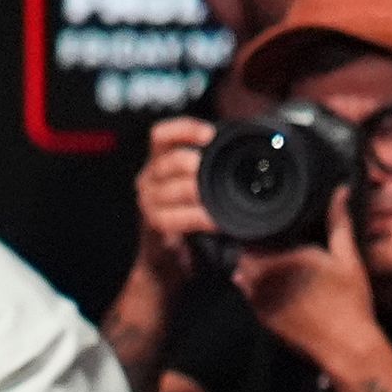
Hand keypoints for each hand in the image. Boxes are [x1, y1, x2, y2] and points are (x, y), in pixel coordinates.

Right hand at [130, 116, 215, 285]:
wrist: (165, 262)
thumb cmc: (186, 221)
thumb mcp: (194, 188)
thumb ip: (206, 168)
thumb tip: (243, 150)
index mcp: (157, 164)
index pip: (161, 135)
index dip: (184, 129)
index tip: (210, 134)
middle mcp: (148, 180)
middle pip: (170, 160)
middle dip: (197, 164)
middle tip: (217, 171)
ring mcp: (148, 203)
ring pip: (177, 188)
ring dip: (203, 193)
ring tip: (221, 198)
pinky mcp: (153, 225)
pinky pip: (178, 217)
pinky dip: (201, 217)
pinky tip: (216, 221)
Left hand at [233, 186, 378, 372]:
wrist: (346, 346)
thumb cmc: (350, 301)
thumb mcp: (347, 257)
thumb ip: (339, 222)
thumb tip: (340, 191)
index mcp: (276, 259)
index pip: (253, 235)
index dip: (264, 229)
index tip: (280, 229)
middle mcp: (259, 280)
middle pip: (247, 253)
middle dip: (261, 249)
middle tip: (285, 247)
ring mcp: (256, 301)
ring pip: (246, 274)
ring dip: (258, 268)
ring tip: (285, 265)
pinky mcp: (260, 317)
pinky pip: (251, 294)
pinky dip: (261, 288)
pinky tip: (284, 287)